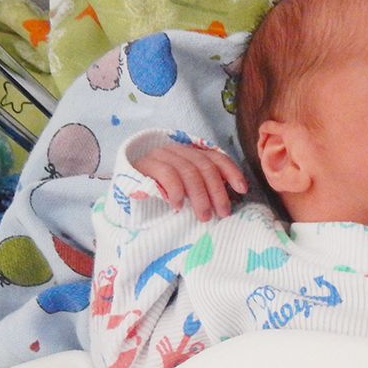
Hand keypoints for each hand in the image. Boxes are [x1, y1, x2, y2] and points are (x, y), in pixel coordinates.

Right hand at [132, 143, 247, 220]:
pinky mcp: (143, 165)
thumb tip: (233, 198)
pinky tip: (179, 206)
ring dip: (200, 196)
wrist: (125, 199)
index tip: (242, 190)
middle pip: (204, 166)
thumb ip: (204, 188)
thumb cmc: (161, 199)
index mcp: (190, 155)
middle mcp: (177, 151)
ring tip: (204, 216)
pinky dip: (176, 191)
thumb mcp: (187, 193)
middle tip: (222, 213)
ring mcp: (159, 155)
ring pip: (188, 171)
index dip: (231, 172)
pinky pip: (166, 174)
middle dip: (217, 191)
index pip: (216, 157)